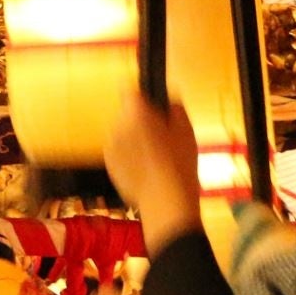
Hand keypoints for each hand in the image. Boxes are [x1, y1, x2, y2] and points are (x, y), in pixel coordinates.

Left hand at [102, 98, 202, 252]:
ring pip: (121, 131)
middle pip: (126, 112)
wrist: (165, 204)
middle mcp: (117, 125)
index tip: (154, 107)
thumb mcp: (187, 131)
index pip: (130, 90)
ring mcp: (110, 146)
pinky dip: (128, 154)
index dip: (143, 96)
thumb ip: (175, 108)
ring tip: (153, 156)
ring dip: (132, 136)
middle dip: (139, 118)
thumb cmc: (180, 165)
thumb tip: (168, 101)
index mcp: (136, 113)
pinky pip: (118, 150)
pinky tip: (145, 168)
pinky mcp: (108, 164)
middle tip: (160, 135)